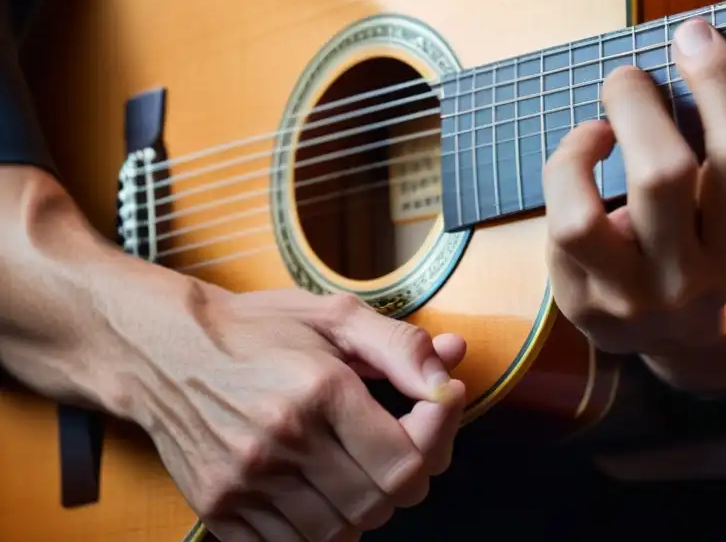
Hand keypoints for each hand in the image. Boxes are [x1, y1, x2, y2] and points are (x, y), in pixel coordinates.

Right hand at [114, 279, 465, 541]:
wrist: (164, 351)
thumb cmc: (257, 329)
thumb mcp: (336, 316)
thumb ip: (401, 346)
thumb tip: (450, 371)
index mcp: (319, 390)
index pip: (406, 460)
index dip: (434, 443)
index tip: (430, 415)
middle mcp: (282, 441)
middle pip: (380, 503)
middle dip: (401, 477)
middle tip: (391, 443)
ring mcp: (245, 482)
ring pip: (340, 533)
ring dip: (361, 506)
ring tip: (352, 464)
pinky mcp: (218, 509)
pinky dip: (316, 527)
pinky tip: (315, 488)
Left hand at [542, 17, 725, 355]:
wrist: (679, 335)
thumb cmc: (711, 244)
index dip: (718, 80)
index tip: (693, 34)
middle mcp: (691, 278)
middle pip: (662, 173)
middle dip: (635, 104)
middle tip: (626, 78)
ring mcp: (630, 299)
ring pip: (582, 220)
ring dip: (580, 151)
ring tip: (595, 129)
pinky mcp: (581, 304)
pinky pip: (556, 229)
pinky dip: (563, 178)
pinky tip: (578, 166)